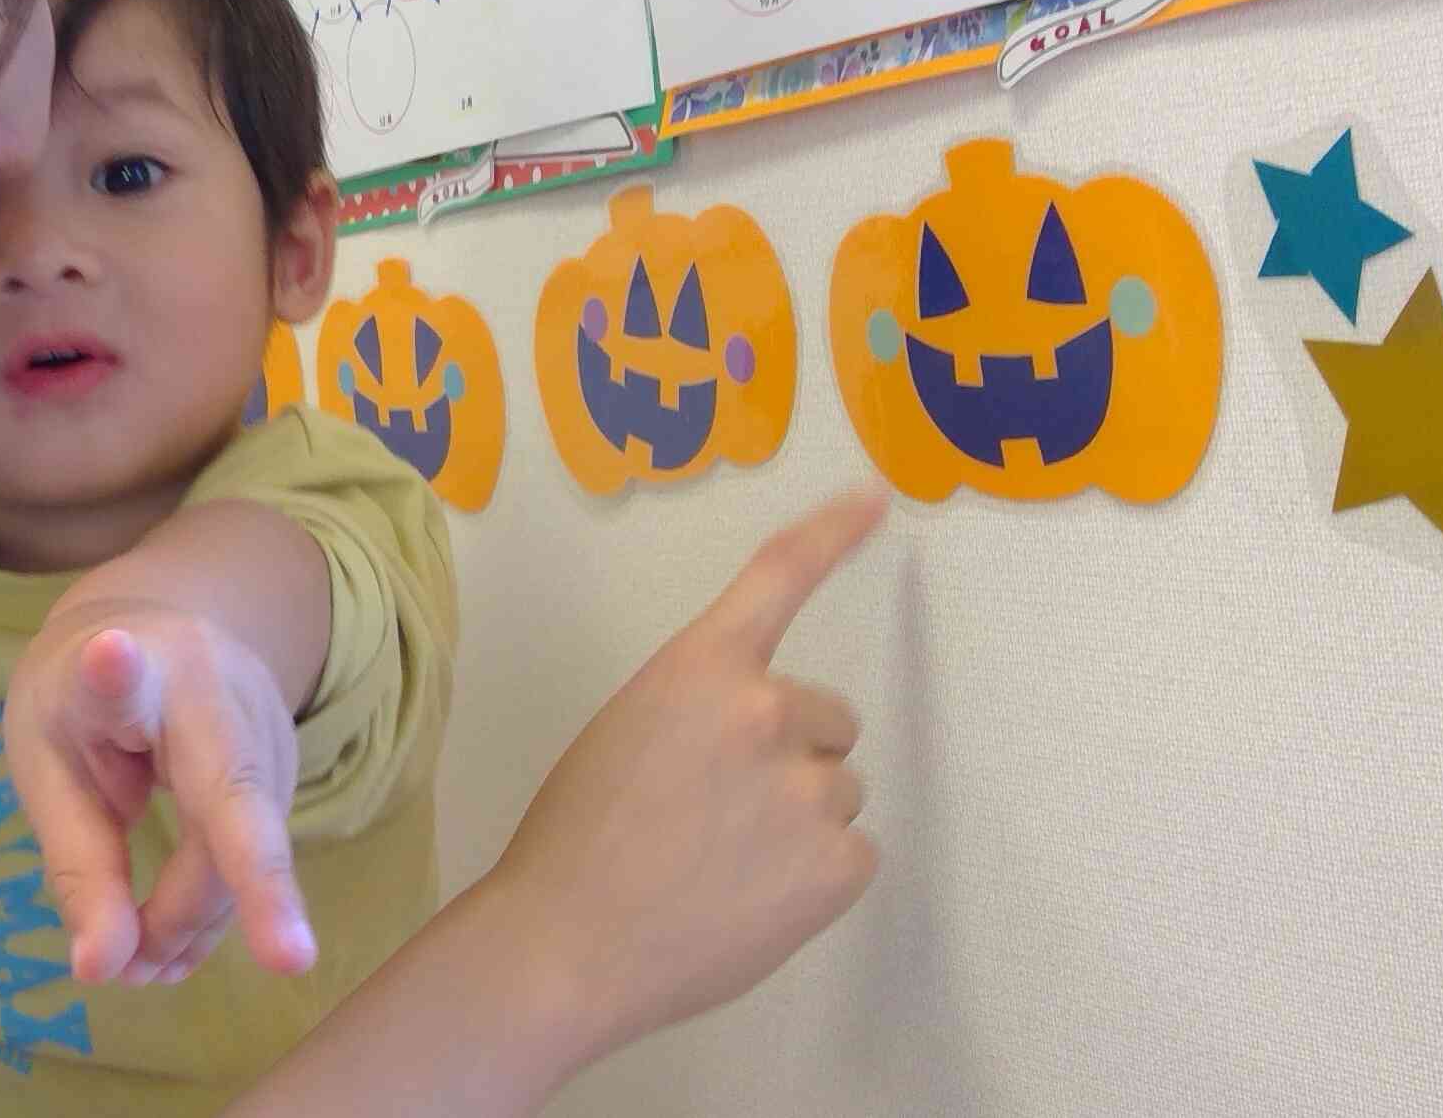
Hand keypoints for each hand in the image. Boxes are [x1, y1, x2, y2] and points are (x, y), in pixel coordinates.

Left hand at [4, 600, 316, 987]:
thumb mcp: (46, 766)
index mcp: (132, 671)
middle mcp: (218, 688)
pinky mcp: (286, 770)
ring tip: (138, 967)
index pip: (125, 677)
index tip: (110, 655)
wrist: (150, 629)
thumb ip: (77, 865)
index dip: (117, 672)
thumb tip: (103, 970)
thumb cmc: (80, 699)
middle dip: (228, 896)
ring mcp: (269, 729)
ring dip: (193, 921)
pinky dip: (208, 910)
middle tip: (141, 974)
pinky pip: (252, 855)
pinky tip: (168, 944)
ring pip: (246, 849)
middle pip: (234, 805)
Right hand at [481, 493, 884, 1058]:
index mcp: (703, 667)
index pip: (779, 577)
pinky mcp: (840, 864)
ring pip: (837, 792)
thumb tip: (763, 748)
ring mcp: (811, 789)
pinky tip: (750, 902)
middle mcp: (769, 710)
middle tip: (718, 813)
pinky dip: (812, 880)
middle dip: (791, 757)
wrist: (566, 946)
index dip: (832, 533)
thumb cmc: (576, 840)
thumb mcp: (628, 732)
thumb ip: (701, 713)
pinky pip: (852, 856)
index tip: (876, 496)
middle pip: (827, 721)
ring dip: (799, 821)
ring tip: (722, 867)